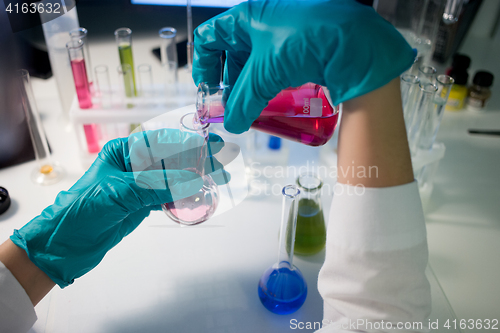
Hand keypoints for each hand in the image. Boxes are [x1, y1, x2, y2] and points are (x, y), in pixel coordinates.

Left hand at [10, 129, 227, 286]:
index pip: (161, 141)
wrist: (65, 244)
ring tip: (219, 179)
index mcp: (122, 152)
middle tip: (222, 162)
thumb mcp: (120, 193)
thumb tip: (192, 180)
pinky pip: (167, 196)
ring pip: (172, 178)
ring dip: (194, 178)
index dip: (187, 141)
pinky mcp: (141, 204)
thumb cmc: (82, 210)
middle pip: (170, 158)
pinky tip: (200, 196)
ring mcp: (138, 185)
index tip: (210, 143)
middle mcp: (132, 165)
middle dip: (197, 160)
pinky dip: (183, 197)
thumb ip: (157, 186)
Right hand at [193, 0, 414, 133]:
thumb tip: (232, 122)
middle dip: (230, 82)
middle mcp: (262, 22)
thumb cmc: (305, 40)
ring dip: (251, 87)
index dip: (203, 64)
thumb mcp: (266, 74)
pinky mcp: (299, 49)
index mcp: (246, 17)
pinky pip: (275, 67)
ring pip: (255, 63)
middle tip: (233, 106)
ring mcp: (282, 35)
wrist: (354, 42)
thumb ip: (243, 101)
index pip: (209, 38)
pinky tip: (273, 101)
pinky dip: (270, 85)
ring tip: (253, 108)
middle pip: (232, 53)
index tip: (207, 89)